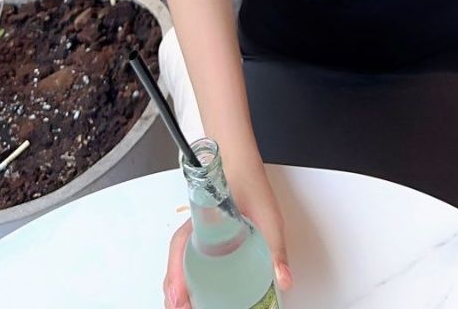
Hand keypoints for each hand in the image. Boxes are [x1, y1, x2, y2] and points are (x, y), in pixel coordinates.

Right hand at [163, 166, 291, 307]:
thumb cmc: (251, 185)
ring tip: (185, 306)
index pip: (179, 250)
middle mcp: (194, 229)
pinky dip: (184, 276)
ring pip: (178, 261)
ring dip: (178, 286)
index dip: (175, 277)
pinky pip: (186, 257)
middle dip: (174, 291)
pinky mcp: (203, 236)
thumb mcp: (269, 219)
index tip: (178, 300)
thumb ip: (276, 250)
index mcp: (202, 222)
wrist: (244, 164)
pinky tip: (194, 290)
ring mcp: (196, 233)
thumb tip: (284, 280)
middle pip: (175, 262)